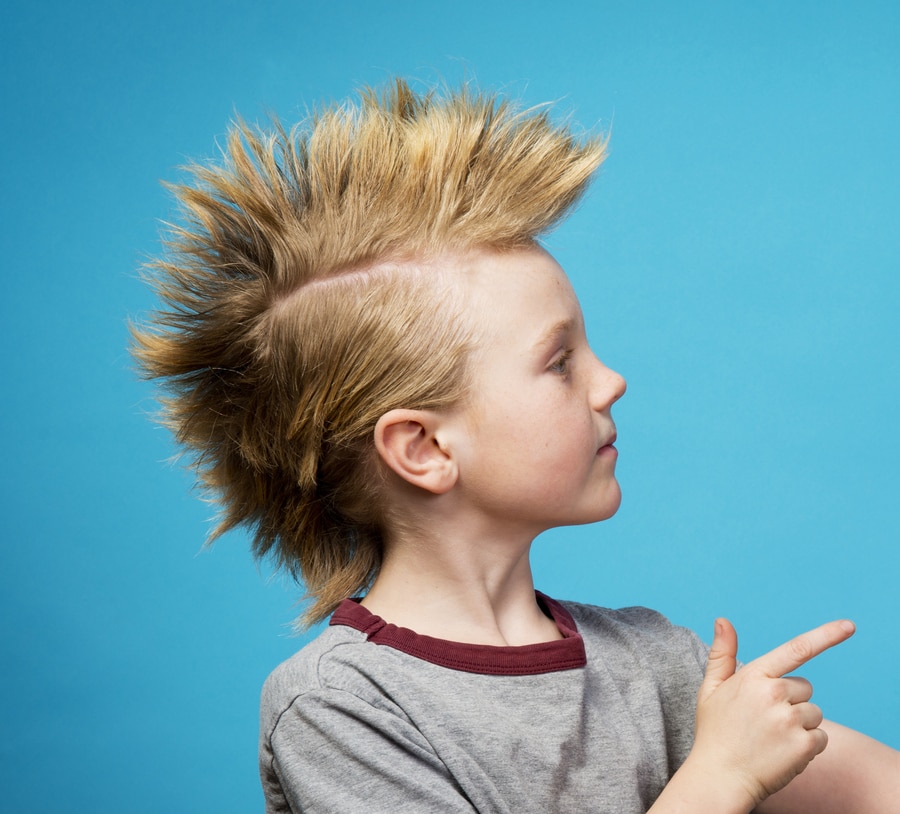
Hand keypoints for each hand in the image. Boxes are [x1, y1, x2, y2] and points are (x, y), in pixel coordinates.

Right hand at [690, 618, 855, 808]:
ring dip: (800, 724)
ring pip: (814, 712)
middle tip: (765, 720)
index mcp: (754, 675)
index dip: (826, 635)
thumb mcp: (710, 688)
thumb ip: (722, 653)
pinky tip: (782, 752)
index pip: (795, 649)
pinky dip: (807, 746)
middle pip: (804, 688)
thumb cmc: (715, 731)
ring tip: (772, 738)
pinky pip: (821, 737)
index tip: (848, 626)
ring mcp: (789, 720)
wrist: (719, 777)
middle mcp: (773, 694)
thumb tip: (722, 620)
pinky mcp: (803, 745)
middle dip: (791, 700)